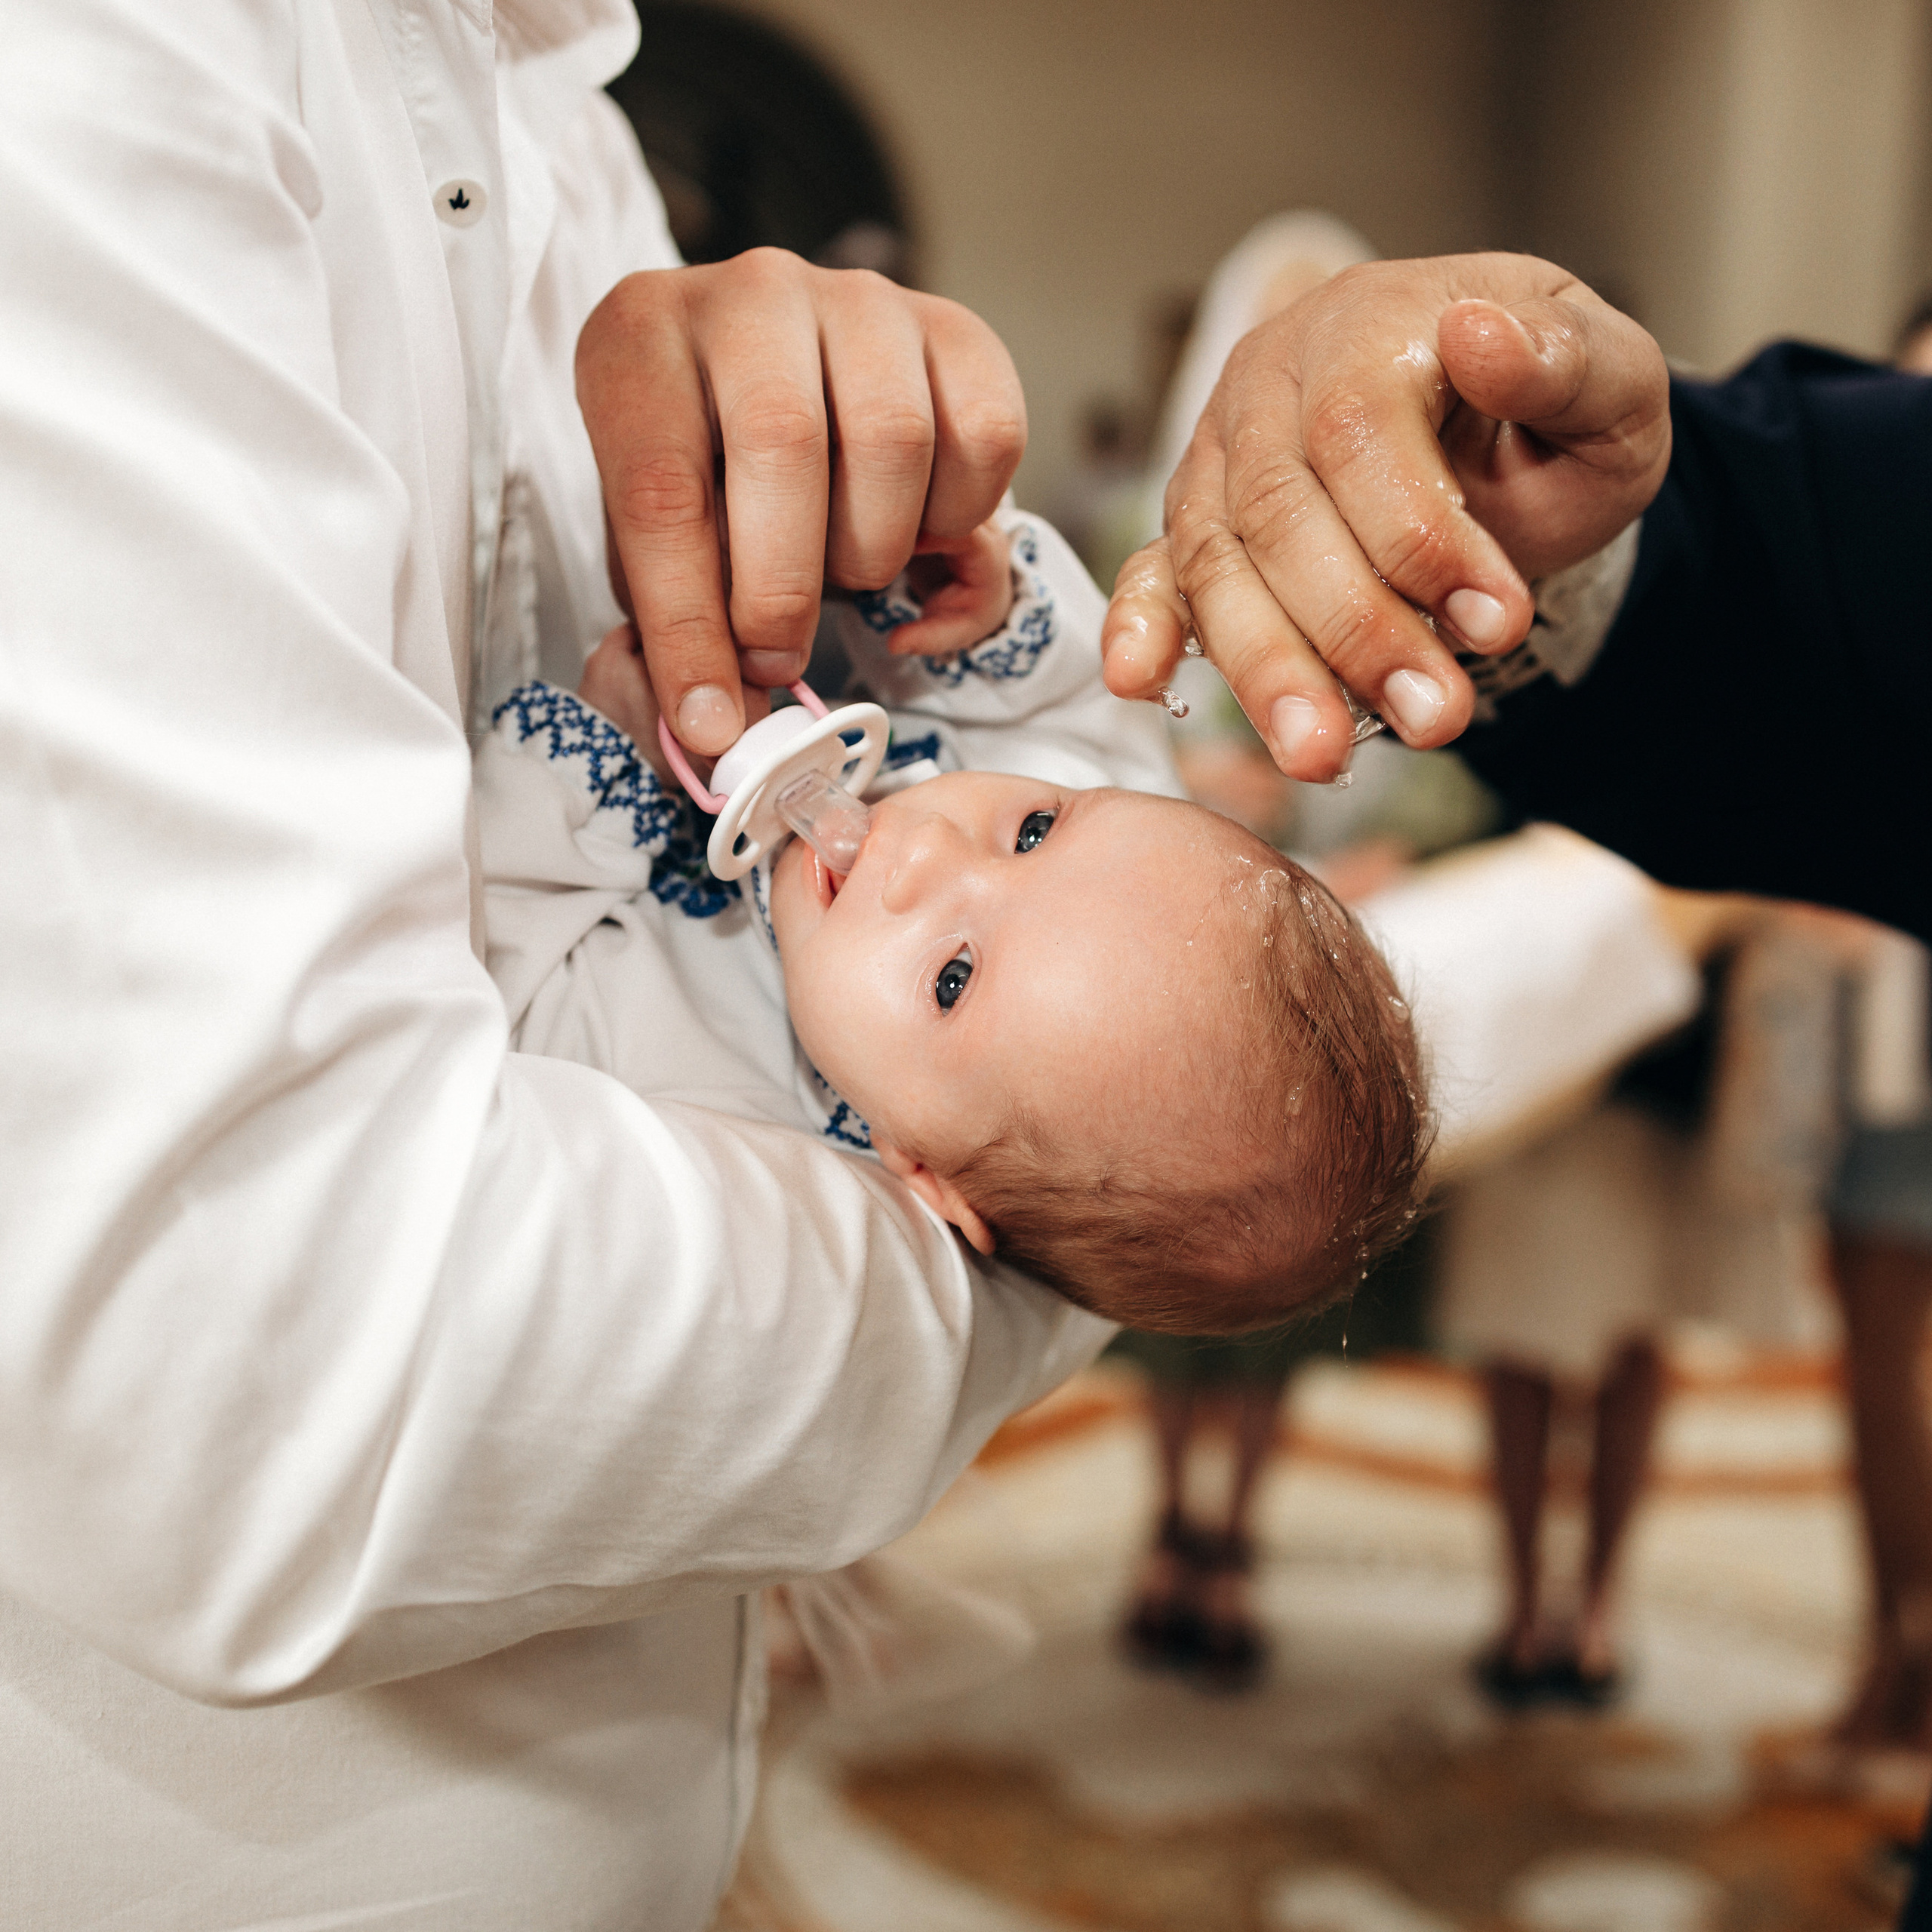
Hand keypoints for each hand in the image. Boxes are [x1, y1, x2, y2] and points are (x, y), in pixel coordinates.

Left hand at [578, 250, 1025, 755]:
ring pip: (895, 441)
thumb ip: (680, 627)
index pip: (660, 487)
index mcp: (641, 339)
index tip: (711, 719)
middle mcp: (752, 292)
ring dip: (874, 549)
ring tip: (846, 570)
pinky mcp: (954, 329)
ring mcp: (861, 300)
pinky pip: (987, 439)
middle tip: (778, 659)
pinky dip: (959, 518)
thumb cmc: (710, 481)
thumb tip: (725, 732)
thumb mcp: (663, 548)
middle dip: (783, 590)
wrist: (780, 391)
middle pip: (783, 444)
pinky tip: (914, 529)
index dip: (689, 623)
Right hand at [1102, 254, 1670, 780]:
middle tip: (1435, 717)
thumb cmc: (1553, 413)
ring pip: (1217, 565)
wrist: (1508, 437)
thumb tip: (1480, 333)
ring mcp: (1220, 456)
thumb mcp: (1611, 378)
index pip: (1358, 430)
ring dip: (1268, 668)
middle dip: (1354, 630)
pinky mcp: (1197, 526)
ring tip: (1321, 755)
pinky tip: (1138, 681)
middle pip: (1278, 512)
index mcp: (1367, 321)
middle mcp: (1271, 381)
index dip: (1418, 536)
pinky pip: (1153, 576)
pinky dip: (1141, 630)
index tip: (1498, 623)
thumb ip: (1569, 358)